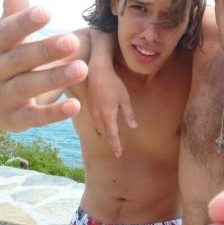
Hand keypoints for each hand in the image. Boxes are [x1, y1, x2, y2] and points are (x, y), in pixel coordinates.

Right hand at [0, 0, 87, 131]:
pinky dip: (55, 113)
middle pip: (22, 59)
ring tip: (82, 68)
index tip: (47, 10)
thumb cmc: (11, 59)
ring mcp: (5, 96)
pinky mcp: (16, 119)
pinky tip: (76, 105)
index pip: (9, 31)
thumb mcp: (9, 35)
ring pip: (29, 87)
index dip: (26, 22)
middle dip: (47, 49)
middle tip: (74, 40)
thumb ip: (14, 7)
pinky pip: (36, 117)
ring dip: (56, 78)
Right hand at [87, 29, 135, 156]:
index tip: (119, 154)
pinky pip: (96, 122)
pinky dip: (102, 128)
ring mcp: (92, 111)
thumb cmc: (113, 83)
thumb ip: (129, 114)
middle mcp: (98, 116)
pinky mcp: (90, 106)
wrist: (96, 70)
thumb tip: (133, 127)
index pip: (113, 135)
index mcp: (107, 115)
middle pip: (105, 134)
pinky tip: (106, 127)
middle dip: (112, 142)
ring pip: (99, 129)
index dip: (117, 145)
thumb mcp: (125, 98)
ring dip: (106, 136)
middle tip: (118, 150)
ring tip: (113, 140)